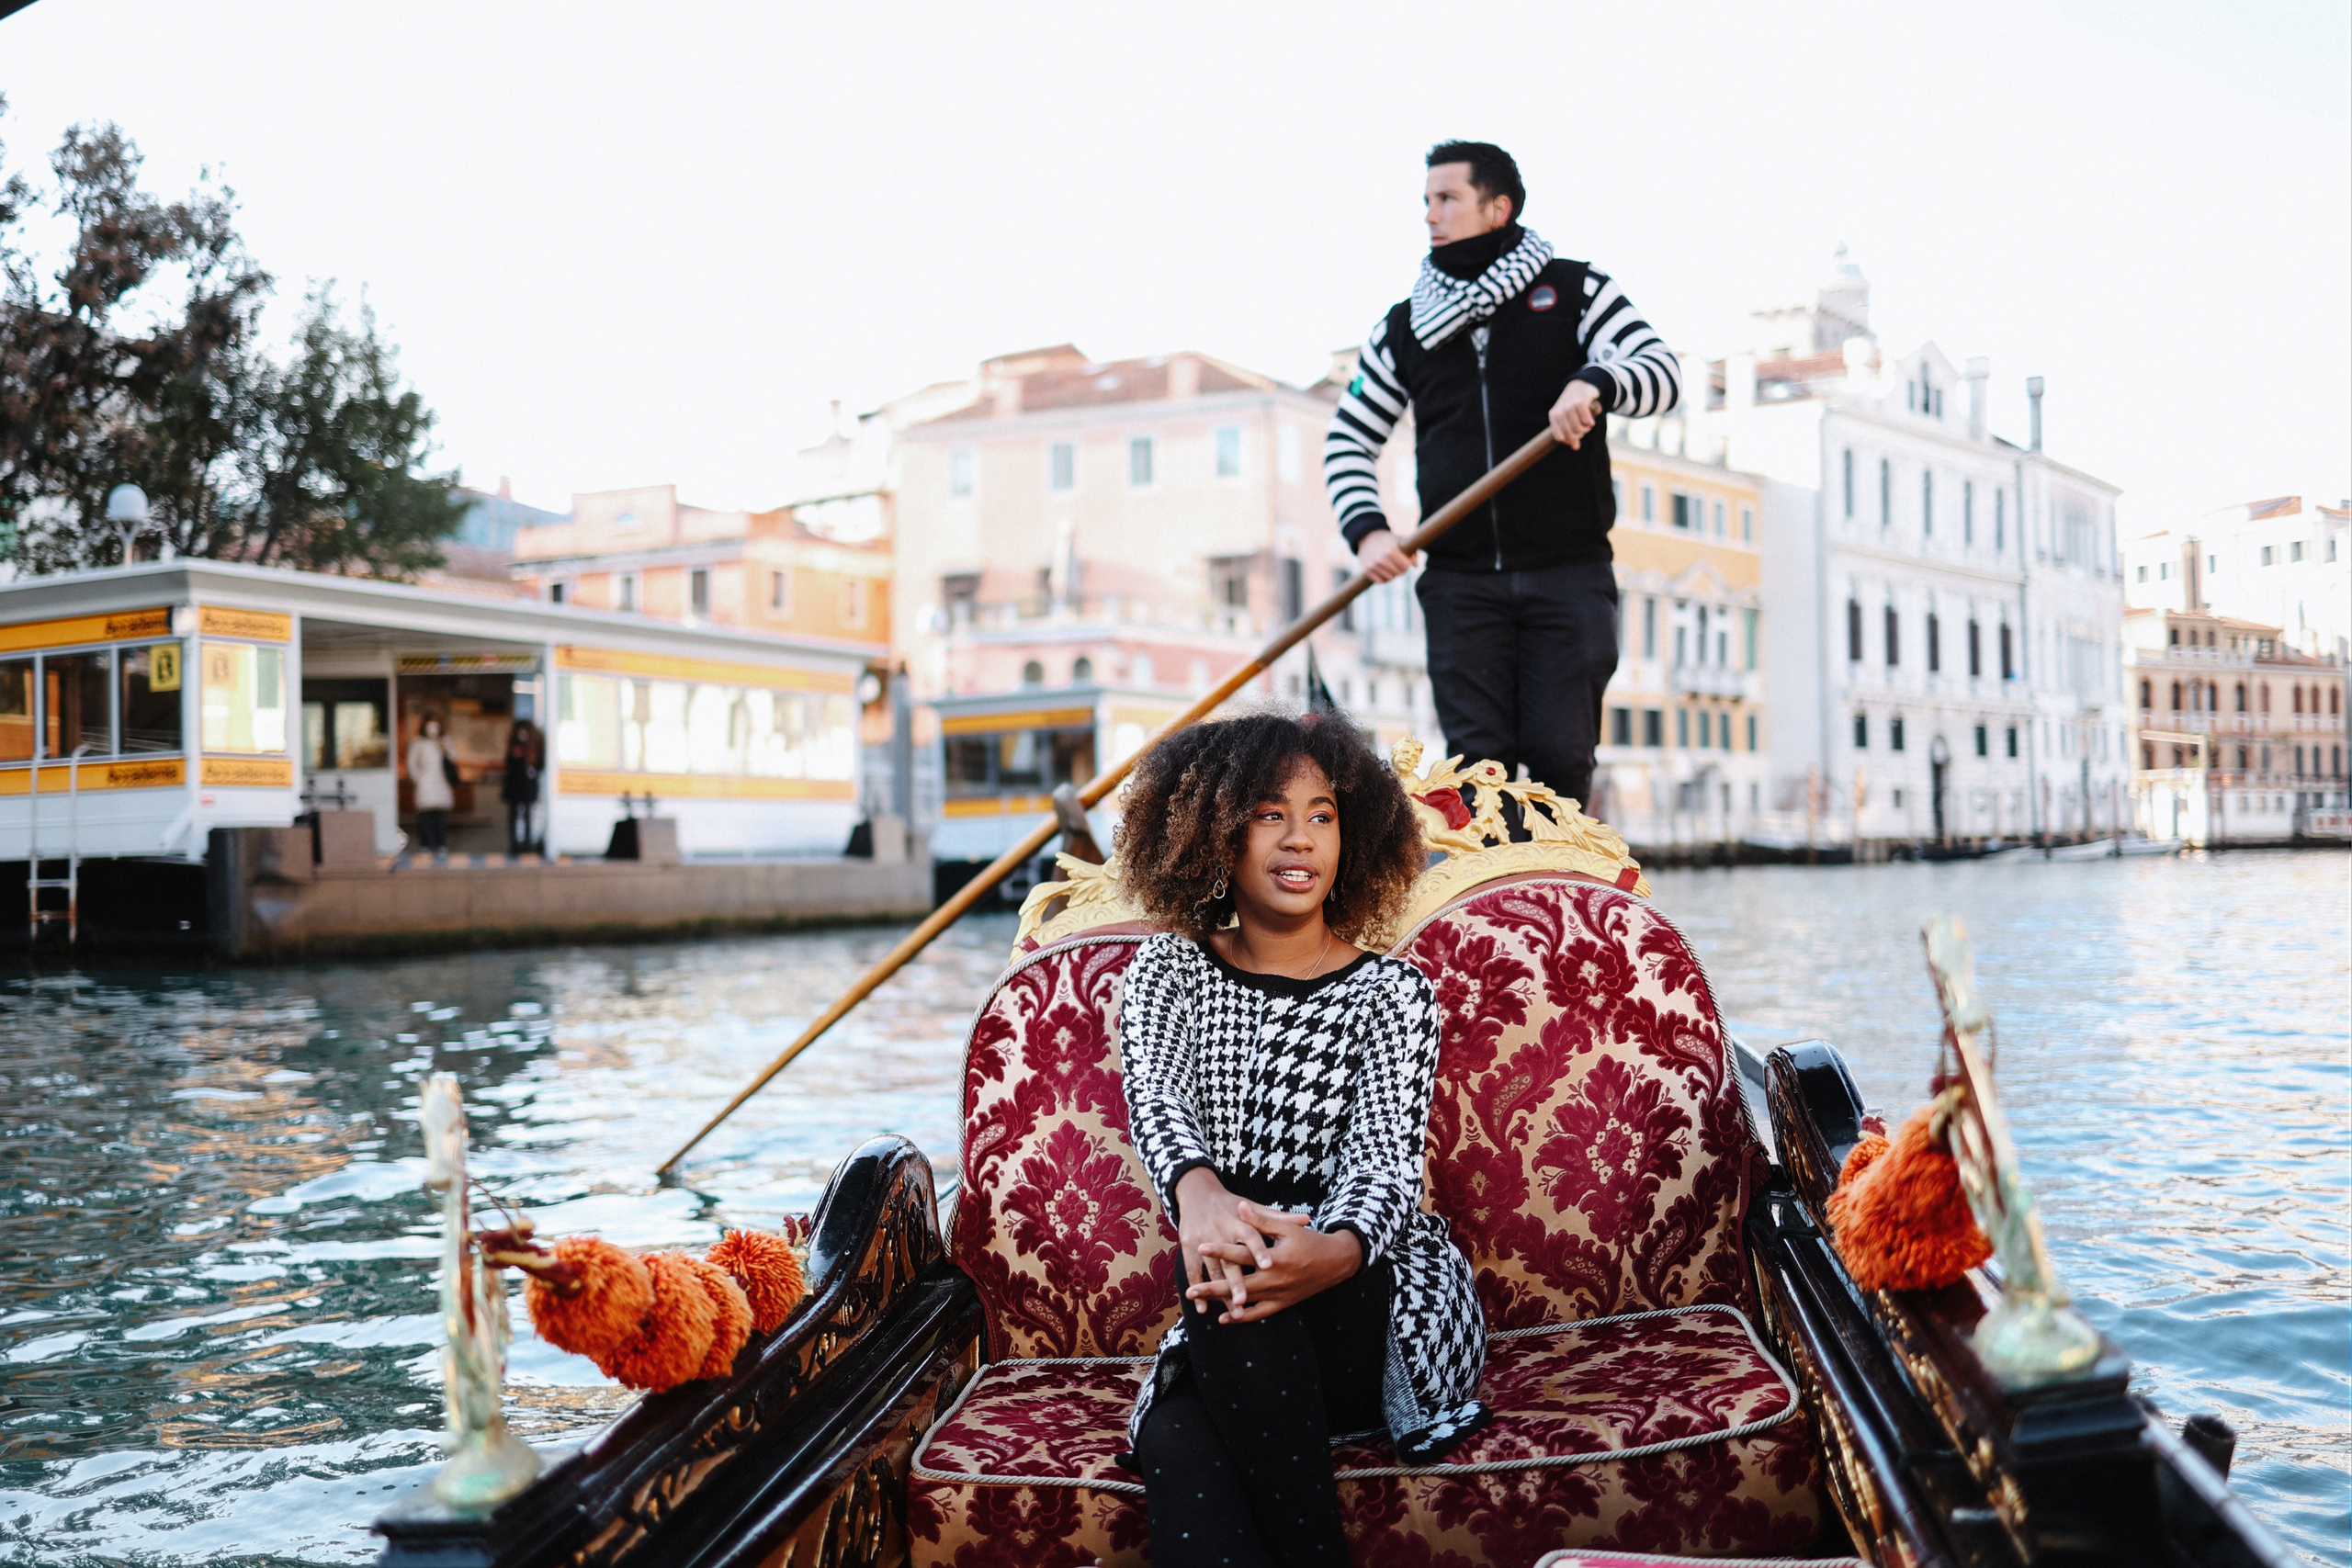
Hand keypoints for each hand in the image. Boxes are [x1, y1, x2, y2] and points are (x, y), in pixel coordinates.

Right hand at [1175, 1168, 1271, 1314]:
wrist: (1198, 1194)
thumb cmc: (1230, 1204)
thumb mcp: (1253, 1206)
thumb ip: (1277, 1217)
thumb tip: (1307, 1219)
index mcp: (1238, 1222)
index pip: (1250, 1237)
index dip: (1258, 1251)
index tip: (1268, 1266)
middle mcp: (1220, 1232)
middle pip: (1229, 1260)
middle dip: (1235, 1282)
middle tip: (1244, 1301)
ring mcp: (1202, 1242)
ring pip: (1213, 1271)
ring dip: (1220, 1293)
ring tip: (1234, 1311)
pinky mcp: (1189, 1248)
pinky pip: (1193, 1272)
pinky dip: (1198, 1289)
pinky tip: (1203, 1309)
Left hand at [1183, 1195, 1361, 1325]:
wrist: (1334, 1263)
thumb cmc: (1309, 1241)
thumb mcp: (1286, 1228)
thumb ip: (1260, 1220)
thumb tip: (1239, 1206)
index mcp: (1275, 1258)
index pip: (1242, 1254)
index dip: (1221, 1250)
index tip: (1201, 1246)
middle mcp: (1275, 1279)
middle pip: (1238, 1284)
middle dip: (1213, 1288)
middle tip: (1190, 1291)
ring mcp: (1278, 1294)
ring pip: (1245, 1302)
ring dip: (1222, 1303)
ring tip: (1201, 1303)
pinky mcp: (1282, 1304)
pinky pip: (1259, 1314)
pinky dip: (1242, 1317)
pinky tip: (1224, 1319)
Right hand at [1354, 529, 1416, 583]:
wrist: (1367, 538)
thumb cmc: (1388, 540)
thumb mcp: (1401, 541)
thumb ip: (1412, 551)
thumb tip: (1416, 566)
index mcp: (1391, 550)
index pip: (1405, 566)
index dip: (1407, 565)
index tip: (1406, 562)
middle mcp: (1381, 558)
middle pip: (1399, 573)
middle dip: (1401, 570)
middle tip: (1399, 566)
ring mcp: (1373, 565)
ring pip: (1390, 578)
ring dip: (1393, 575)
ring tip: (1392, 568)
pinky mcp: (1367, 570)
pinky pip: (1380, 581)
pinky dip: (1384, 579)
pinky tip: (1385, 572)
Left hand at [1548, 379, 1602, 448]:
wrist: (1580, 386)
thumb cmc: (1573, 407)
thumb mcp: (1568, 420)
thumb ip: (1571, 434)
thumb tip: (1575, 448)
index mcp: (1553, 416)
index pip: (1560, 438)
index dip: (1570, 440)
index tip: (1576, 435)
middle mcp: (1560, 411)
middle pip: (1571, 435)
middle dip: (1580, 435)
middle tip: (1583, 429)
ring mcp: (1569, 405)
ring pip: (1579, 428)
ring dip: (1586, 429)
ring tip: (1587, 424)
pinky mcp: (1580, 401)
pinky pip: (1586, 421)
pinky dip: (1590, 423)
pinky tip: (1591, 421)